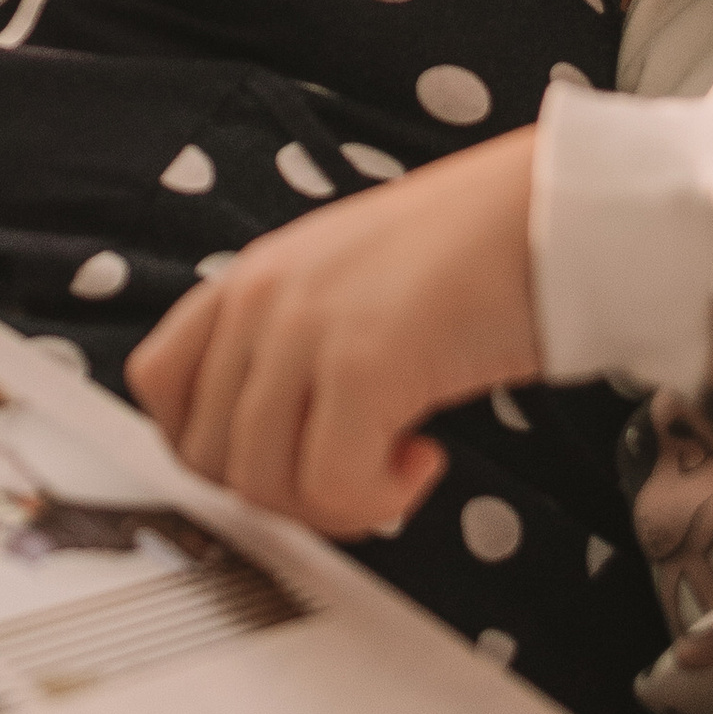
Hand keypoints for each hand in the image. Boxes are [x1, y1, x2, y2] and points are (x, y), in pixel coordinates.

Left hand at [126, 130, 541, 536]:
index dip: (214, 445)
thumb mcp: (349, 286)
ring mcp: (306, 328)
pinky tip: (424, 457)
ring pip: (260, 483)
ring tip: (396, 462)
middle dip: (280, 491)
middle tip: (354, 470)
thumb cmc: (476, 251)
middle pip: (207, 455)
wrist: (554, 211)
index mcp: (253, 276)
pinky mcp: (363, 364)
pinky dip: (376, 501)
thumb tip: (271, 450)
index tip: (282, 455)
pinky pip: (331, 489)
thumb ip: (295, 346)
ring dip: (332, 503)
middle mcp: (262, 297)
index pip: (157, 385)